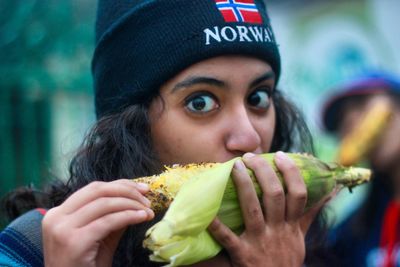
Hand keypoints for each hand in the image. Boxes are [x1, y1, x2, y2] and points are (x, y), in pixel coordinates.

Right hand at [42, 179, 153, 266]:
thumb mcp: (100, 237)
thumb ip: (113, 216)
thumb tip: (136, 198)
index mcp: (59, 213)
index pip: (94, 188)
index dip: (121, 185)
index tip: (142, 189)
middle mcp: (56, 217)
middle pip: (98, 191)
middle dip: (127, 191)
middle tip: (147, 198)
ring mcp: (63, 229)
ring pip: (104, 204)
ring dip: (131, 204)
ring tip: (148, 211)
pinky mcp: (74, 241)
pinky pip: (108, 221)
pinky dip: (128, 216)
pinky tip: (142, 218)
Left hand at [208, 152, 328, 266]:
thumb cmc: (286, 260)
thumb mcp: (301, 238)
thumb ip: (309, 215)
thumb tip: (328, 192)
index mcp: (292, 226)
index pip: (298, 194)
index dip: (291, 172)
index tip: (280, 155)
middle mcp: (278, 230)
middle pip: (274, 195)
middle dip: (264, 172)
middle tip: (251, 156)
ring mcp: (260, 242)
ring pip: (253, 209)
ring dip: (244, 186)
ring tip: (235, 166)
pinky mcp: (242, 254)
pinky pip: (227, 237)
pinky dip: (217, 224)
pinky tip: (208, 211)